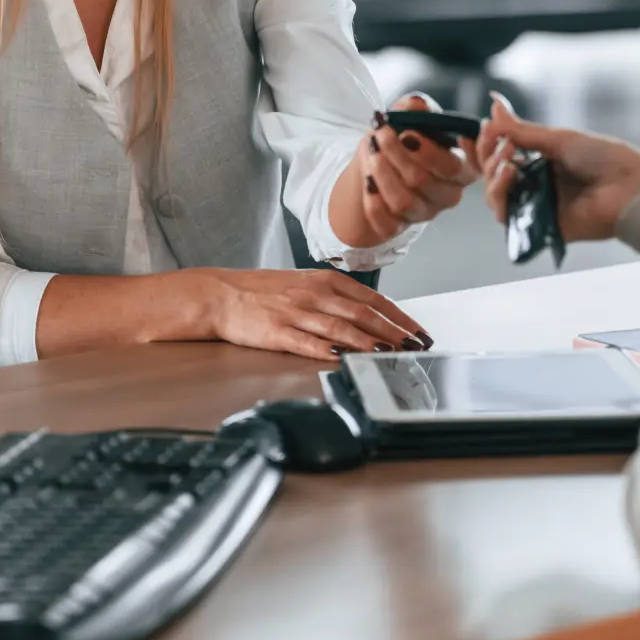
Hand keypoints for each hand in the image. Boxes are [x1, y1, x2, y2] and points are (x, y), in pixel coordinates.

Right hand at [202, 267, 432, 361]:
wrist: (221, 295)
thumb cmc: (263, 291)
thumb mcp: (304, 284)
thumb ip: (335, 298)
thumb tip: (370, 315)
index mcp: (324, 280)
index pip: (372, 298)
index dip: (399, 317)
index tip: (419, 332)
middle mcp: (315, 294)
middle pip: (364, 314)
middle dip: (395, 333)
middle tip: (416, 348)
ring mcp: (297, 313)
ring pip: (342, 329)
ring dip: (371, 344)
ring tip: (393, 356)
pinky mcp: (278, 332)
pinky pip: (309, 343)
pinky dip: (330, 351)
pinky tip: (347, 359)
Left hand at [354, 92, 479, 244]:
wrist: (373, 163)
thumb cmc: (399, 138)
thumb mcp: (407, 116)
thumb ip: (416, 108)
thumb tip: (416, 104)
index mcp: (460, 168)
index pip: (456, 167)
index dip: (431, 152)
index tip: (409, 134)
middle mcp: (446, 194)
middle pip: (423, 181)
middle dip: (397, 155)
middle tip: (381, 134)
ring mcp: (423, 213)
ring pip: (403, 202)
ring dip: (382, 174)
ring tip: (371, 153)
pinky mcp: (398, 227)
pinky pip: (386, 224)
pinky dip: (373, 203)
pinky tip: (367, 182)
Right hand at [475, 94, 639, 242]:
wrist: (630, 187)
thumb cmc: (603, 158)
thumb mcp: (558, 138)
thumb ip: (521, 129)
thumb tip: (494, 105)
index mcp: (539, 161)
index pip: (499, 154)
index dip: (482, 145)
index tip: (474, 130)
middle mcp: (534, 184)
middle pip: (491, 174)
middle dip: (487, 155)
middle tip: (500, 143)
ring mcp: (535, 206)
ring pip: (493, 194)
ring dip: (491, 173)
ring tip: (507, 159)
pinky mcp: (537, 226)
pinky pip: (506, 215)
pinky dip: (499, 194)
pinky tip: (509, 176)